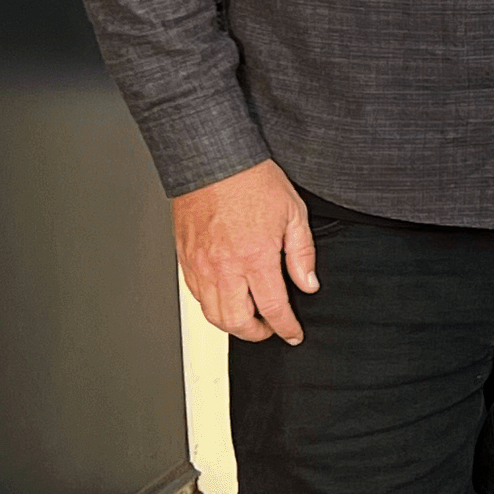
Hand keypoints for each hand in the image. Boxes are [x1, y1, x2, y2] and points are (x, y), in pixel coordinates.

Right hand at [174, 159, 318, 344]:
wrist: (212, 159)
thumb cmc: (251, 179)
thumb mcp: (293, 213)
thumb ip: (302, 254)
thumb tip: (309, 284)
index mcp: (255, 257)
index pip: (273, 309)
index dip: (286, 328)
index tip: (293, 334)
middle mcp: (224, 267)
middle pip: (237, 322)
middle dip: (257, 334)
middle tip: (270, 329)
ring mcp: (201, 265)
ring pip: (213, 314)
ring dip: (233, 324)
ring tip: (249, 318)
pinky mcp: (185, 259)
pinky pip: (196, 295)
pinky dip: (212, 305)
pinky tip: (226, 298)